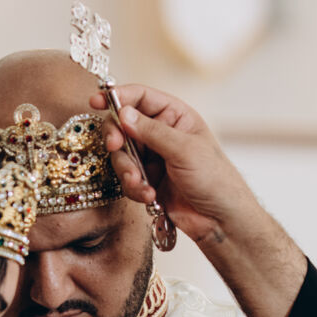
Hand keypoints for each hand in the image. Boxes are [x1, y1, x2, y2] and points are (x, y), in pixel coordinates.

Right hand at [92, 82, 237, 242]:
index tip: (96, 101)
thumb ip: (151, 130)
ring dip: (127, 171)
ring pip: (121, 155)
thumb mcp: (183, 150)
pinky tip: (149, 197)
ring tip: (141, 185)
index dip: (118, 97)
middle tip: (114, 147)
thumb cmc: (215, 179)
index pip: (141, 97)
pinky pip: (127, 178)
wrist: (220, 220)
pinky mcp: (147, 180)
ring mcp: (153, 157)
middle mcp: (161, 133)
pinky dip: (134, 188)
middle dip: (117, 139)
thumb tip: (123, 113)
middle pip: (123, 126)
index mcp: (175, 116)